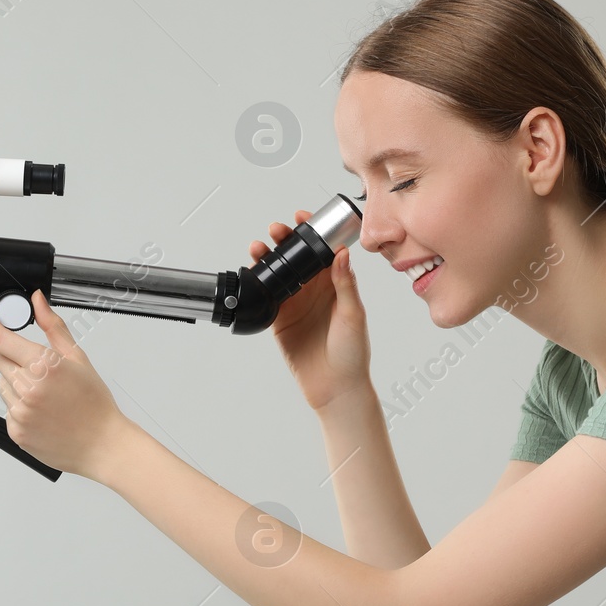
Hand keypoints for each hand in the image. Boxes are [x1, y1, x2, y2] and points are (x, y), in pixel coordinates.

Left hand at [0, 290, 130, 479]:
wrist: (102, 444)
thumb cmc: (94, 404)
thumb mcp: (77, 357)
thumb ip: (52, 326)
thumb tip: (37, 301)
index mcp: (43, 366)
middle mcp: (27, 389)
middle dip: (11, 354)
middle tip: (36, 364)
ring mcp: (19, 412)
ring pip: (1, 383)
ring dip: (15, 381)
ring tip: (44, 392)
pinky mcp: (16, 430)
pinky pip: (7, 407)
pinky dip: (19, 404)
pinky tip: (41, 409)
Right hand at [248, 211, 371, 411]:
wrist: (335, 387)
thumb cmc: (353, 353)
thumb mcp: (353, 315)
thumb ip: (345, 284)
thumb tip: (342, 254)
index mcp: (336, 284)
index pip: (322, 251)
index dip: (312, 233)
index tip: (303, 218)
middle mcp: (314, 291)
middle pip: (296, 258)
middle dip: (285, 240)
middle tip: (277, 230)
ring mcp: (296, 304)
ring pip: (278, 273)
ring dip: (268, 258)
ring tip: (258, 247)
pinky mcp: (280, 319)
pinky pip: (266, 296)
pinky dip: (257, 282)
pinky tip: (251, 271)